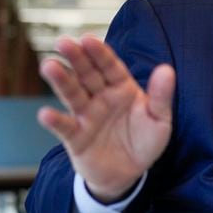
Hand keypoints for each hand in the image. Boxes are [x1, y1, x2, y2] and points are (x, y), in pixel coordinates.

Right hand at [37, 35, 174, 202]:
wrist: (130, 174)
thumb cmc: (145, 141)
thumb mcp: (159, 120)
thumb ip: (161, 96)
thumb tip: (167, 69)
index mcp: (122, 88)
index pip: (110, 66)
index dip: (99, 53)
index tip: (88, 38)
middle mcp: (101, 98)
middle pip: (87, 74)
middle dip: (76, 58)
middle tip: (62, 42)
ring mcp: (86, 116)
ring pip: (72, 94)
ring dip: (61, 81)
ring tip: (49, 66)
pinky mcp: (76, 138)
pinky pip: (65, 128)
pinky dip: (55, 121)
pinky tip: (46, 114)